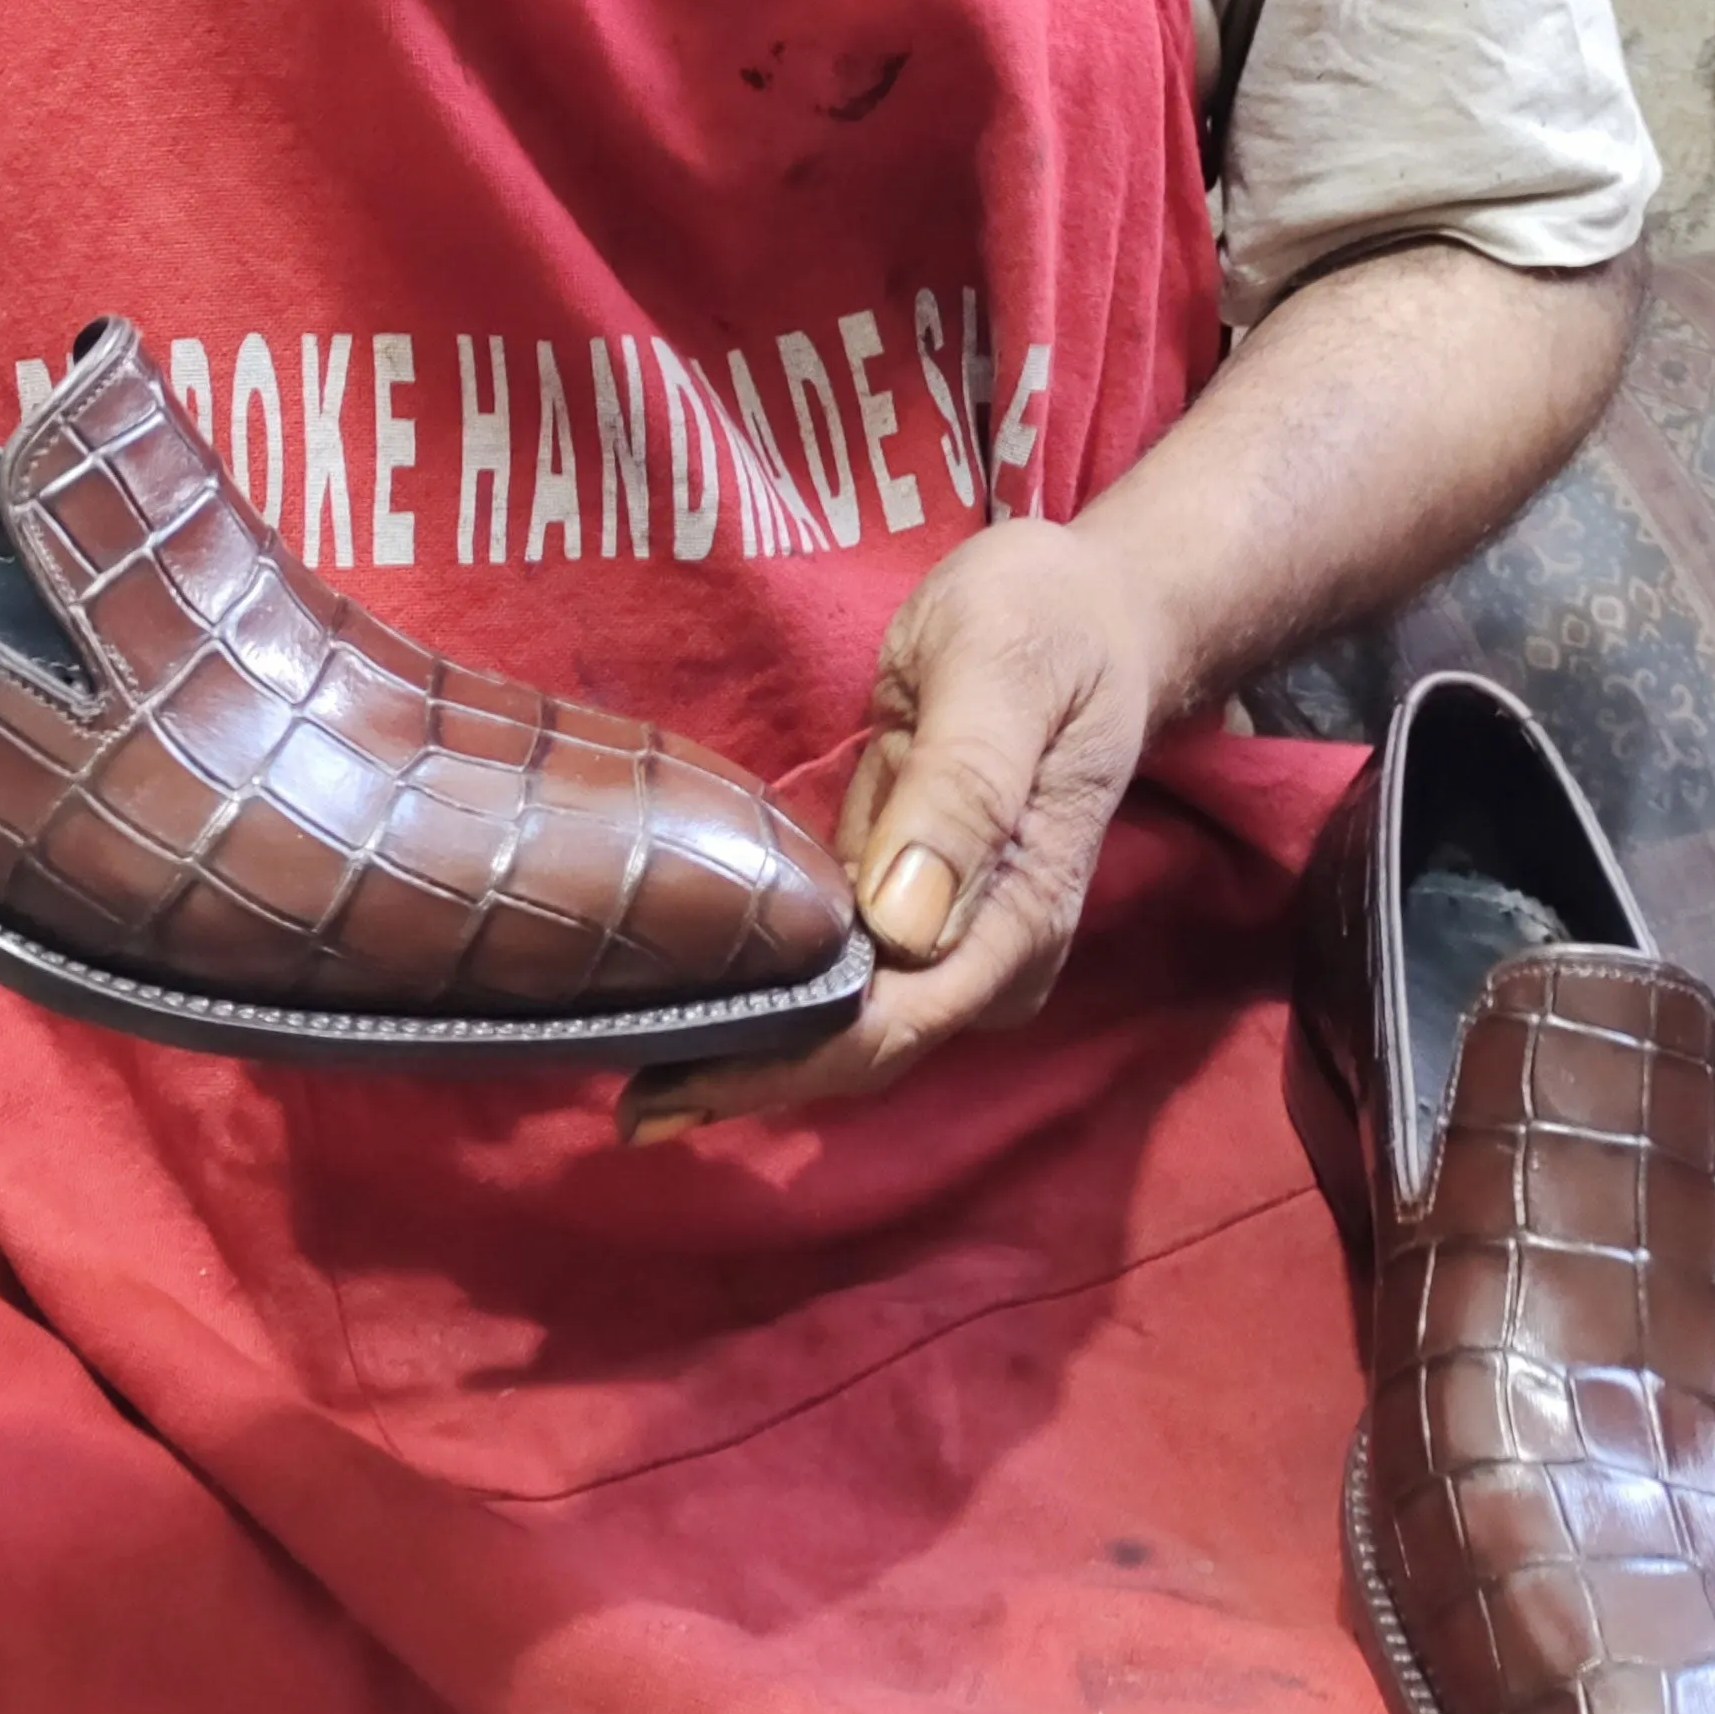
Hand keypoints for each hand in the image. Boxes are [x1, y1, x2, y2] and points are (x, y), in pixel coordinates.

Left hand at [619, 514, 1167, 1136]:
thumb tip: (902, 922)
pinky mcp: (909, 906)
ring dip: (743, 1042)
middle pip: (855, 1048)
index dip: (778, 1069)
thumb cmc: (1050, 626)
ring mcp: (948, 937)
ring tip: (622, 1048)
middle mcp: (987, 956)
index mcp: (1018, 918)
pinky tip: (679, 993)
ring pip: (837, 1020)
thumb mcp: (1002, 676)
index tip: (662, 1092)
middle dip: (743, 1074)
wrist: (1095, 612)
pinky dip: (762, 986)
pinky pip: (831, 968)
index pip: (889, 1029)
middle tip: (619, 1100)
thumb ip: (963, 790)